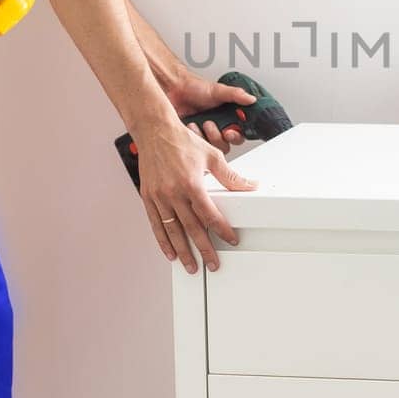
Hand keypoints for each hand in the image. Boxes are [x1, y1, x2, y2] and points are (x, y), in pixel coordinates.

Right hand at [130, 116, 257, 273]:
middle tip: (213, 264)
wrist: (155, 131)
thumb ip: (230, 176)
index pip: (210, 215)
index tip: (231, 240)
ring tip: (191, 266)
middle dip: (204, 249)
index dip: (222, 230)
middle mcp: (174, 193)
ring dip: (183, 251)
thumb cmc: (183, 142)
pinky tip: (170, 253)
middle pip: (192, 228)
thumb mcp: (212, 155)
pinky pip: (156, 224)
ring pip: (172, 231)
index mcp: (191, 184)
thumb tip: (250, 185)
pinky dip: (162, 241)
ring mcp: (159, 197)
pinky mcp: (148, 197)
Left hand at [164, 70, 257, 154]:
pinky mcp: (192, 139)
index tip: (230, 131)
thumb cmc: (194, 88)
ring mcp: (205, 135)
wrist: (172, 89)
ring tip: (201, 123)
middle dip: (220, 137)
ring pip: (213, 148)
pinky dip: (195, 138)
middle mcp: (217, 127)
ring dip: (207, 137)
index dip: (237, 135)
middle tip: (213, 125)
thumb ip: (236, 95)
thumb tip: (251, 99)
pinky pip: (198, 148)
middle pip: (226, 144)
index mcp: (227, 117)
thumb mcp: (218, 90)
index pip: (239, 133)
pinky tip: (191, 126)